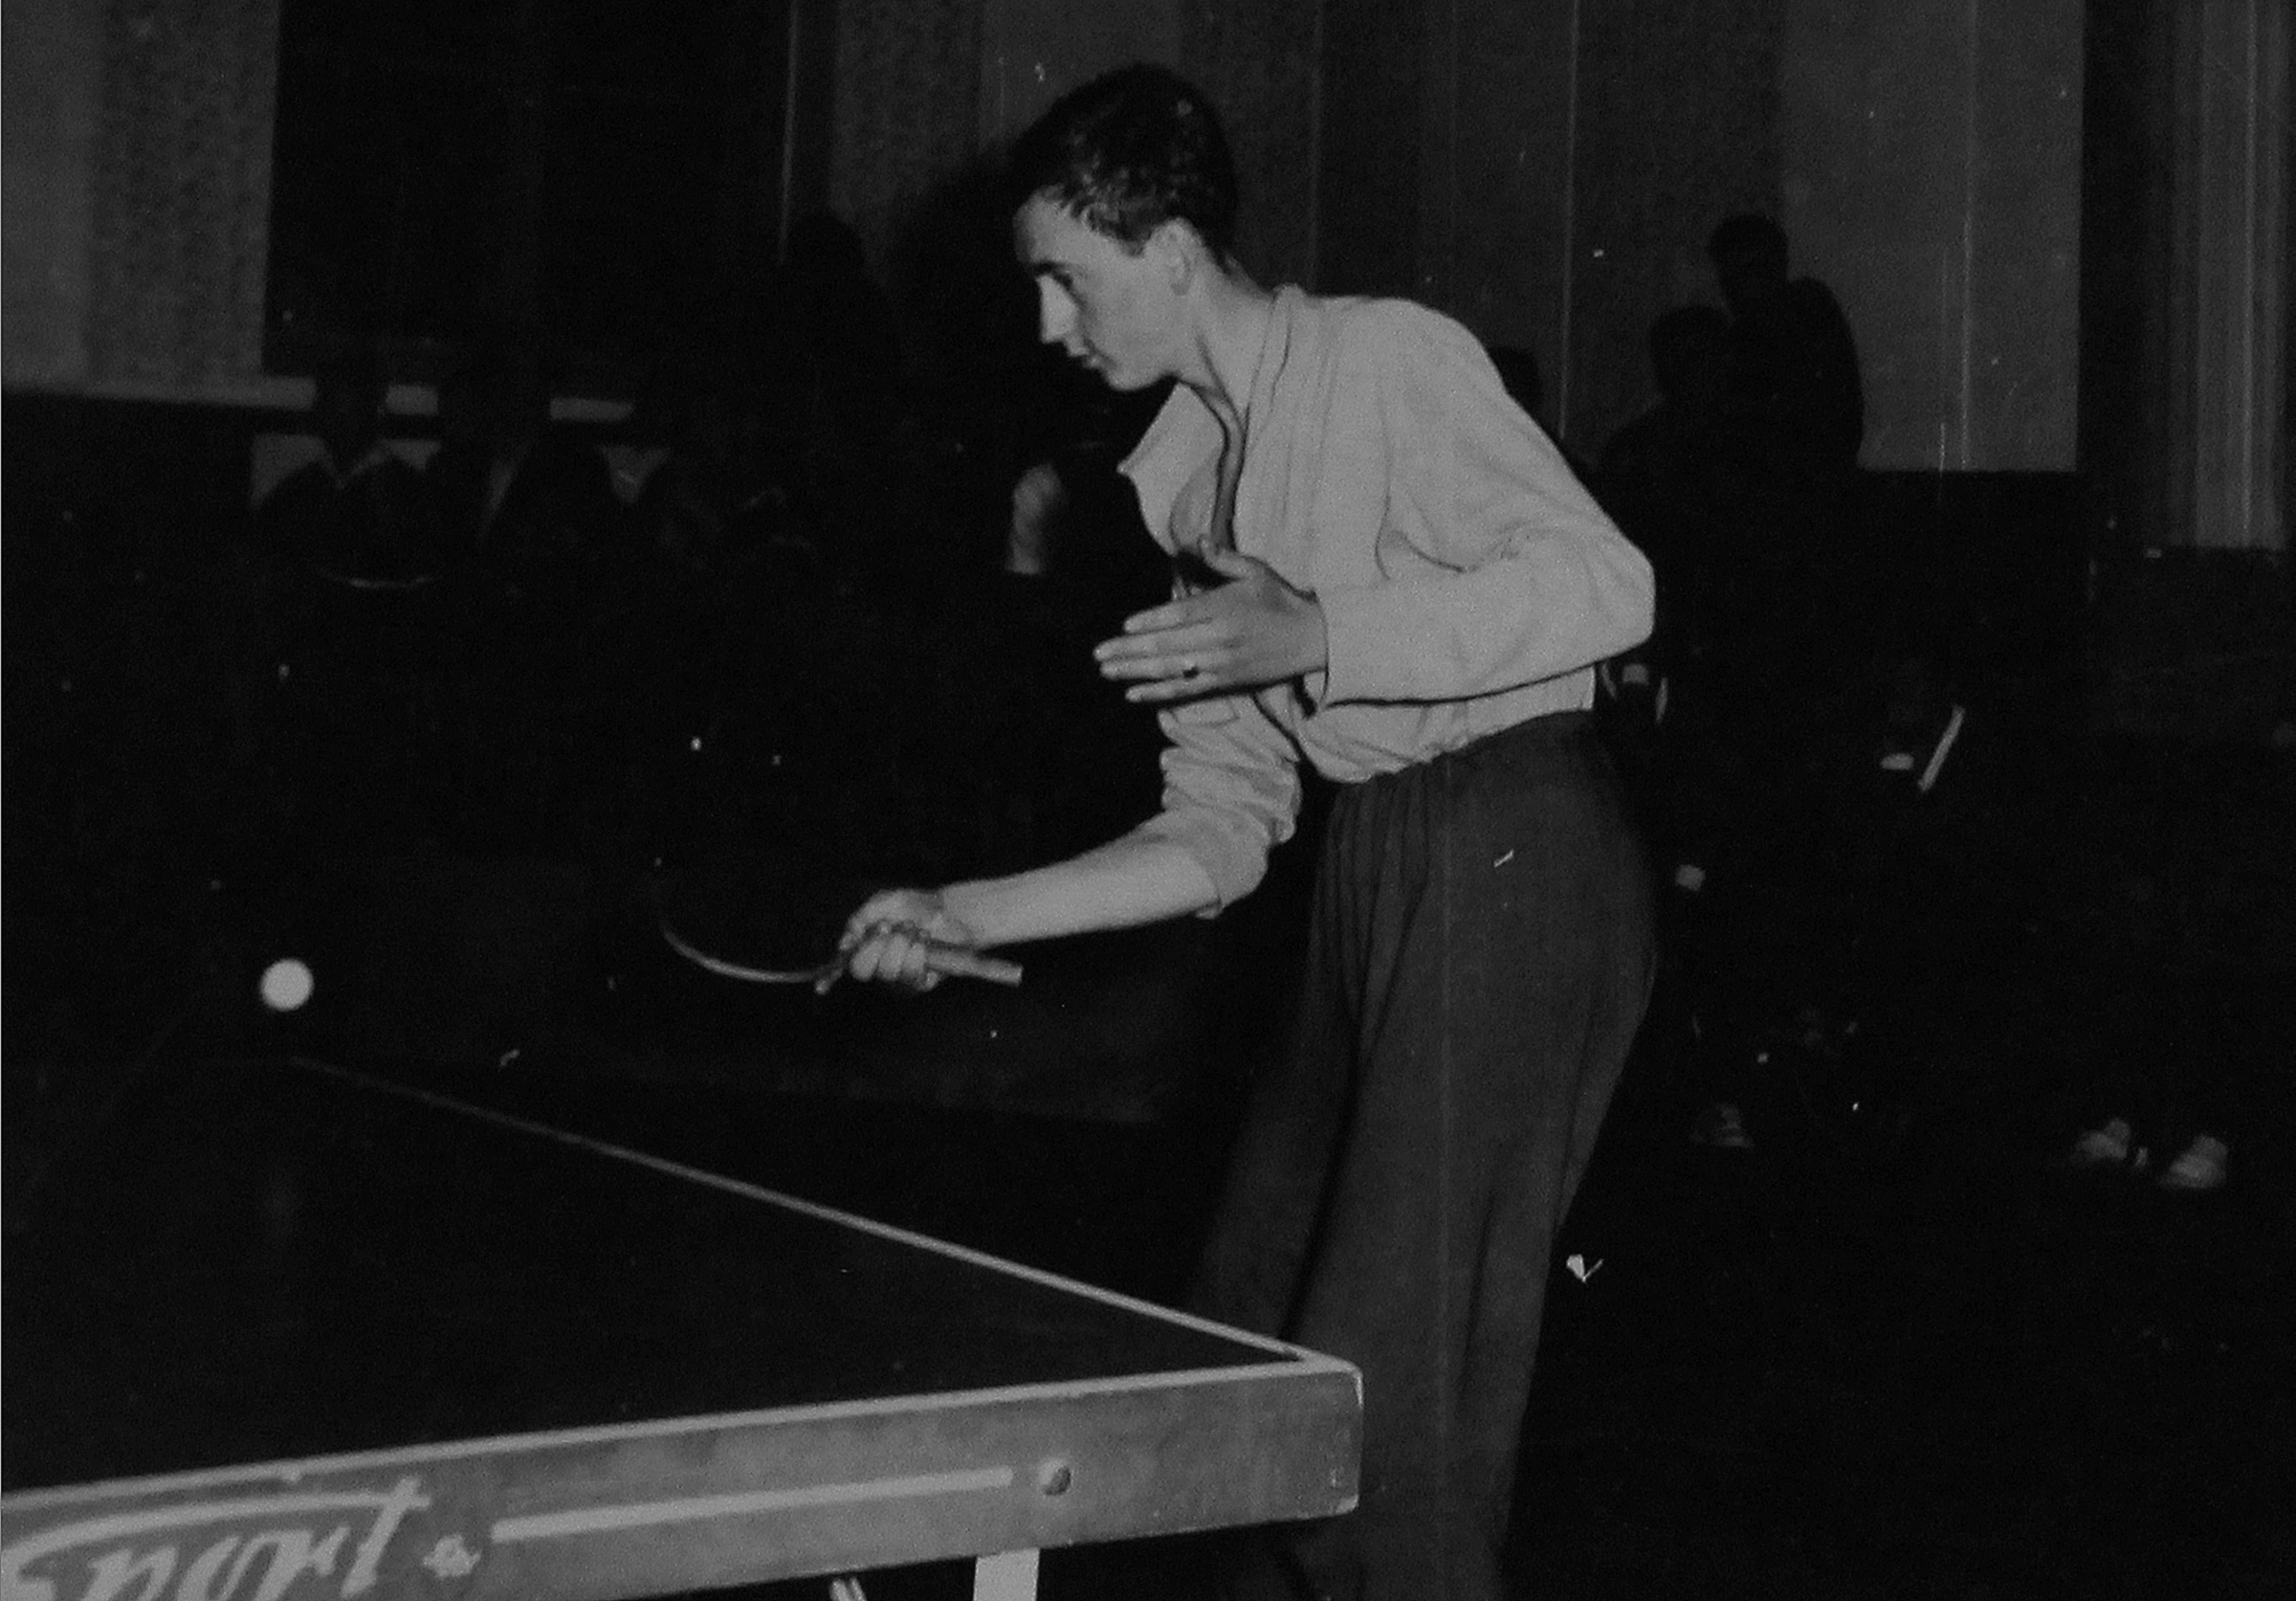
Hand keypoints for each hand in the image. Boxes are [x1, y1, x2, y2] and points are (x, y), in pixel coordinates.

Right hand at [836, 887, 982, 991]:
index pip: (845, 966)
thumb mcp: (886, 902)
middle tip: (892, 926)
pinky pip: (913, 975)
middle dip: (877, 945)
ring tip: (914, 929)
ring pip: (889, 972)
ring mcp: (900, 977)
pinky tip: (925, 940)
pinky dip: (919, 952)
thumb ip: (862, 918)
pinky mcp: (920, 983)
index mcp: (866, 947)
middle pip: (863, 970)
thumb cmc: (916, 906)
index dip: (836, 973)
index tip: (842, 967)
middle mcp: (879, 966)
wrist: (951, 912)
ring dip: (902, 944)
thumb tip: (845, 942)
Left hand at [1094, 548, 1326, 703]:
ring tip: (1106, 671)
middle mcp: (1219, 638)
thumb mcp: (1255, 571)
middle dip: (1130, 651)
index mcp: (1224, 608)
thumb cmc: (1280, 600)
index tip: (1125, 627)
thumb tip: (1198, 540)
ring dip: (1135, 672)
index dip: (1152, 622)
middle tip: (1099, 653)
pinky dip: (1158, 693)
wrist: (1313, 639)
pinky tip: (1132, 694)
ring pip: (1171, 670)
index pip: (1181, 615)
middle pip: (1167, 645)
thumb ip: (1223, 559)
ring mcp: (1221, 663)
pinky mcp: (1224, 681)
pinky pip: (1186, 689)